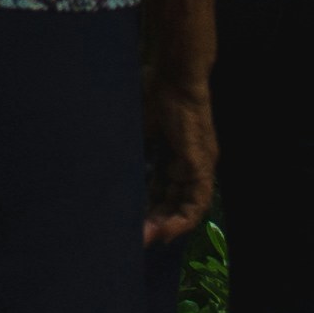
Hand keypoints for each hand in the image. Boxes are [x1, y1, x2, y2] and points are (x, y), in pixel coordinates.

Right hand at [143, 73, 215, 244]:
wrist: (174, 73)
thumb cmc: (152, 93)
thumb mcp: (137, 131)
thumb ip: (133, 154)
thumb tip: (113, 174)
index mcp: (173, 154)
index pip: (162, 190)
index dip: (149, 208)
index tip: (132, 224)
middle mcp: (189, 164)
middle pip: (174, 202)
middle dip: (155, 222)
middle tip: (136, 239)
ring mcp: (198, 165)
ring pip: (188, 206)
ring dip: (168, 225)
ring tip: (148, 239)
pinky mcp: (201, 164)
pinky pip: (195, 200)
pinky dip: (182, 217)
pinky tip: (165, 229)